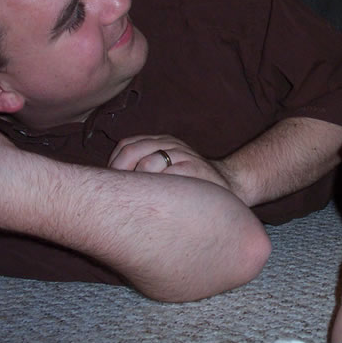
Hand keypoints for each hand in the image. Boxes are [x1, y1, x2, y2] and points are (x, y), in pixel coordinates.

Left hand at [108, 135, 230, 191]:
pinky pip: (166, 177)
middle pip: (132, 152)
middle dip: (120, 174)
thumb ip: (146, 166)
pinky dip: (156, 189)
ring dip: (138, 184)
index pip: (127, 145)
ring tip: (138, 200)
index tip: (112, 185)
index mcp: (161, 141)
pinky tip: (156, 202)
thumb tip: (111, 182)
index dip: (115, 165)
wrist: (230, 184)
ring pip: (147, 164)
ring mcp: (182, 154)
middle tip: (118, 196)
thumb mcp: (169, 166)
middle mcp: (170, 144)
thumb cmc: (192, 182)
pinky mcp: (193, 168)